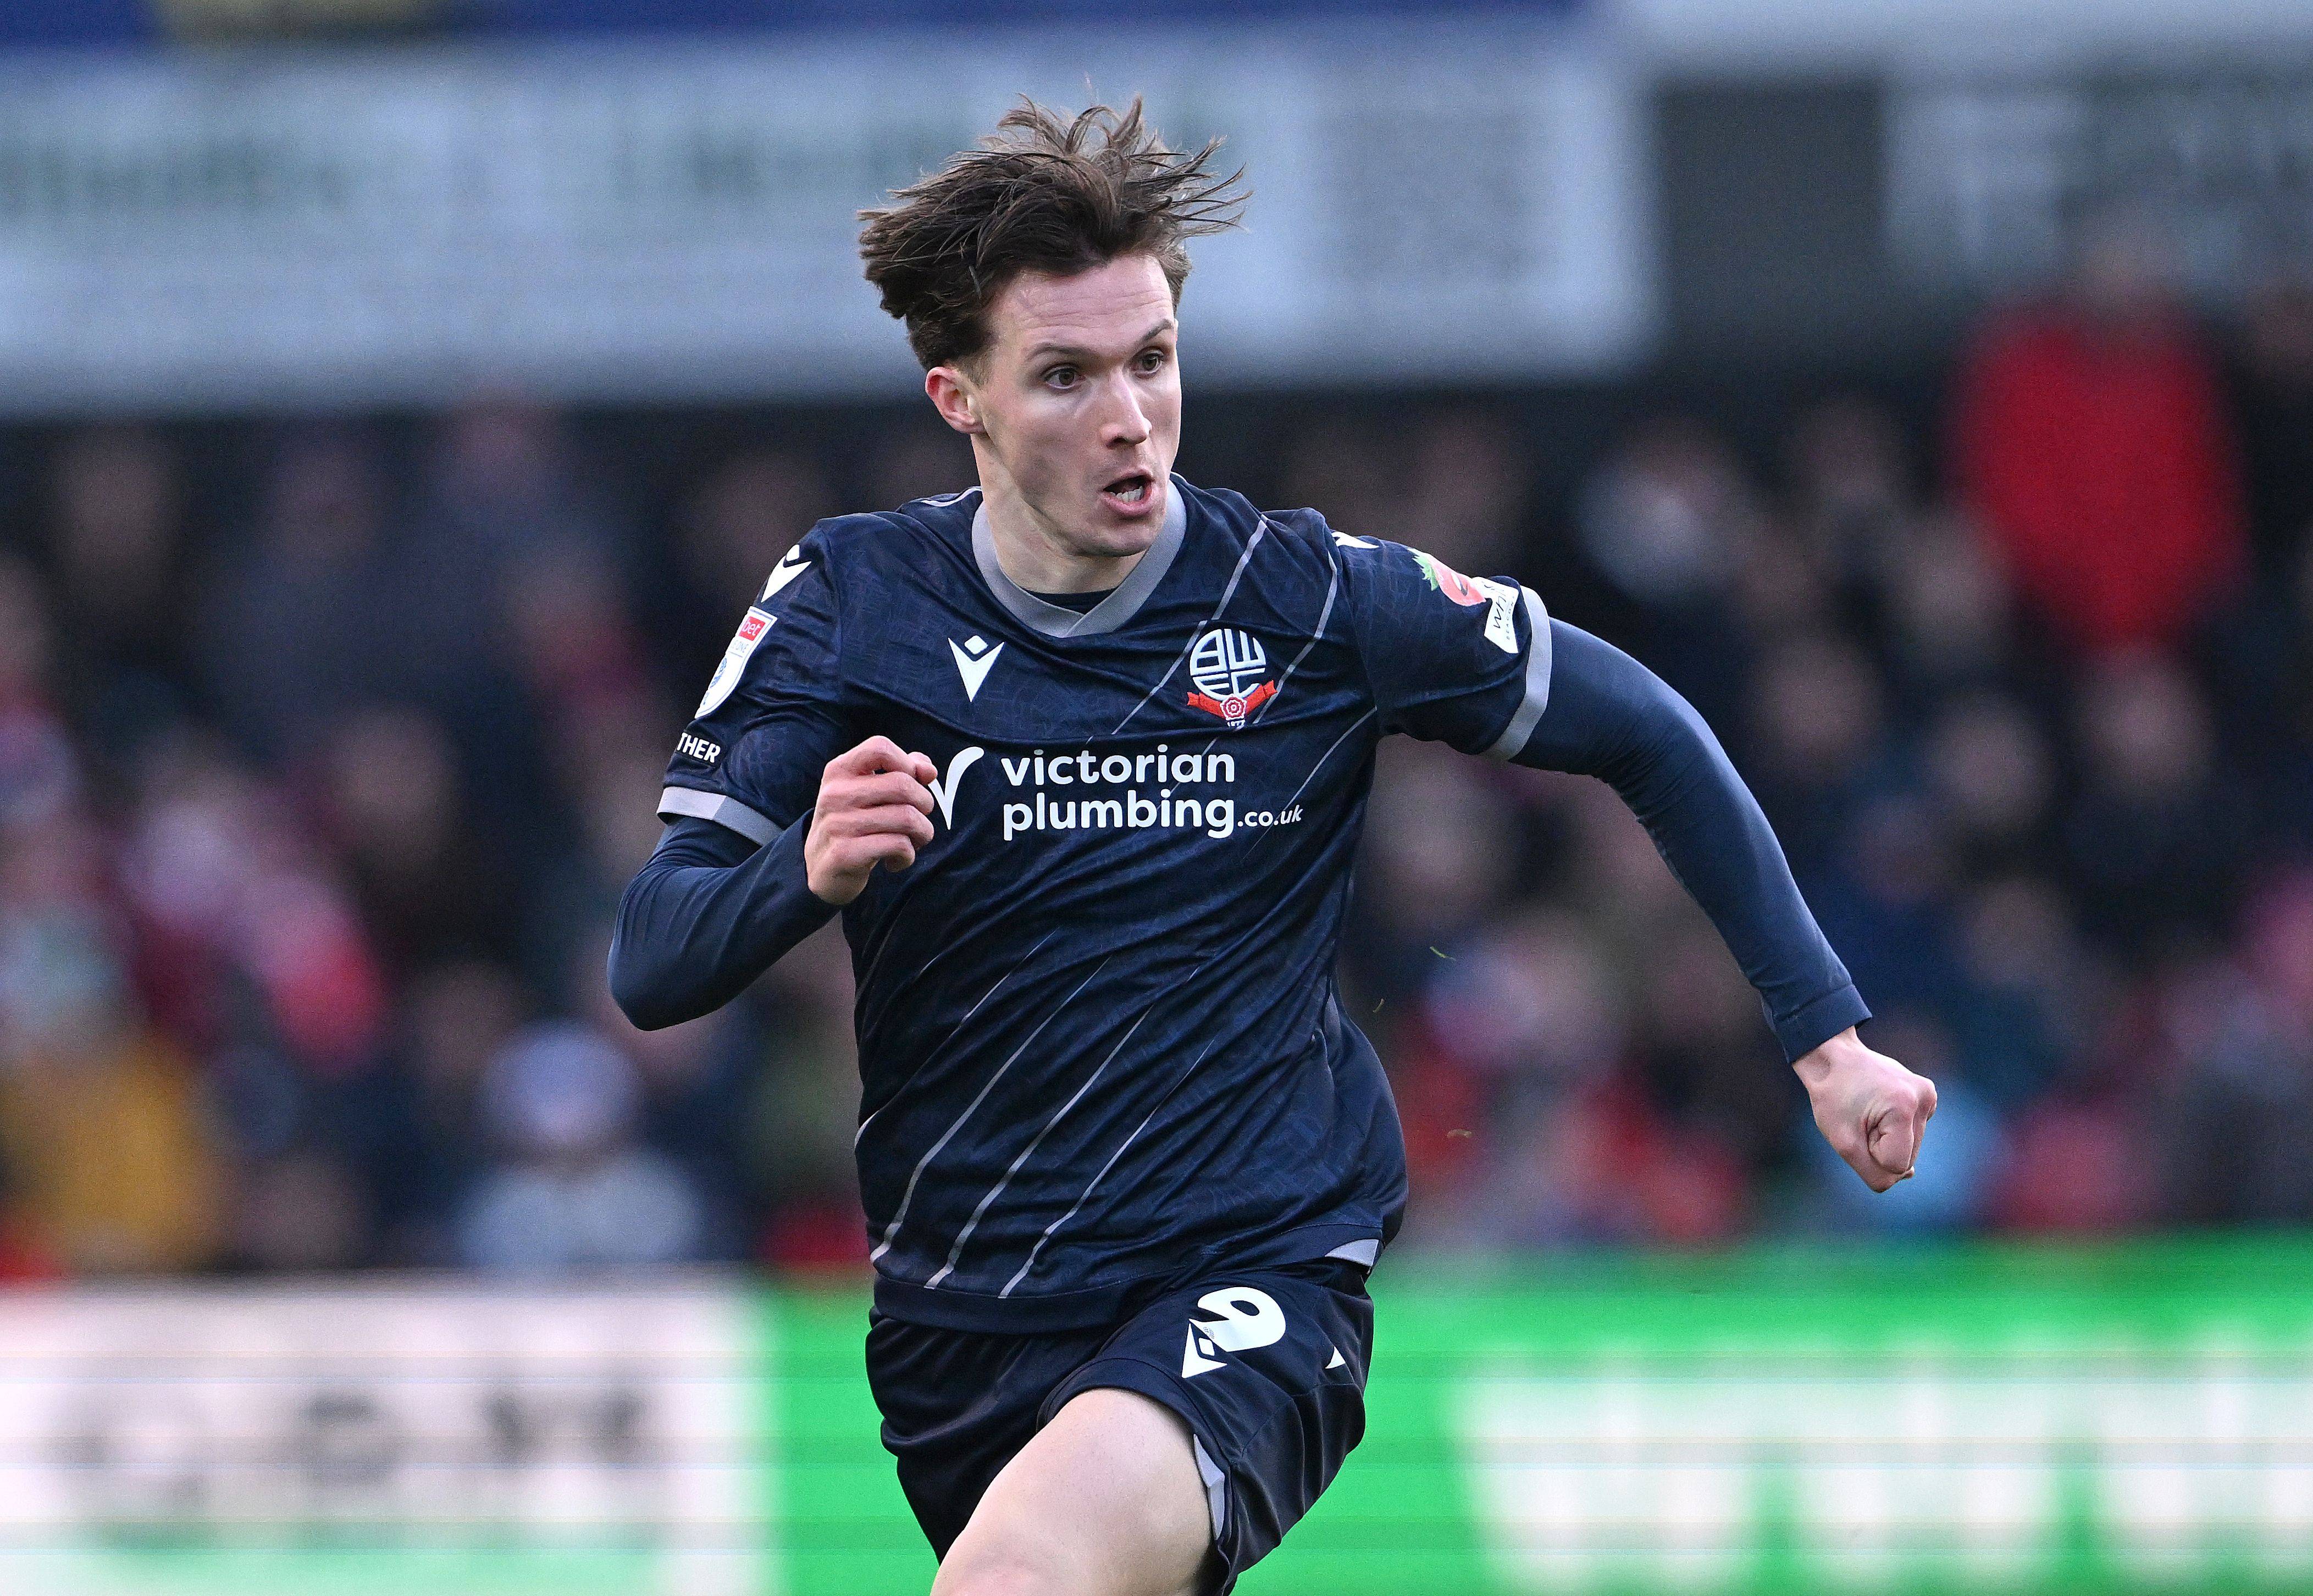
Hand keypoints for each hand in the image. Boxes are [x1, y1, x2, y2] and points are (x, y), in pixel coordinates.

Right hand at [804, 736, 937, 904]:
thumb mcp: (871, 790)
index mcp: (839, 770)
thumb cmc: (856, 822)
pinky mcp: (844, 853)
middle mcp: (835, 793)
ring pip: (907, 818)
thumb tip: (928, 770)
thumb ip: (903, 771)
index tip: (913, 783)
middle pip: (902, 785)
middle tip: (919, 820)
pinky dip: (908, 856)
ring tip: (911, 841)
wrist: (821, 867)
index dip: (907, 763)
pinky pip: (899, 845)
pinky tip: (895, 860)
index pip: (880, 748)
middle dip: (925, 804)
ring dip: (922, 833)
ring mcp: (837, 824)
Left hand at [1793, 1027, 1936, 1192]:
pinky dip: (1894, 1128)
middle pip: (1907, 1157)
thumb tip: (1909, 1175)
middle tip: (1861, 1120)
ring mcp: (1928, 1095)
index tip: (1858, 1127)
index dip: (1871, 1154)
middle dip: (1881, 1148)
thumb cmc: (1832, 1098)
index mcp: (1904, 1107)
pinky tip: (1880, 1106)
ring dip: (1887, 1139)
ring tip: (1869, 1112)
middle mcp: (1924, 1098)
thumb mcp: (1844, 1144)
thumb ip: (1875, 1174)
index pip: (1897, 1165)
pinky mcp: (1927, 1095)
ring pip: (1911, 1147)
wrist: (1833, 1057)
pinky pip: (1912, 1132)